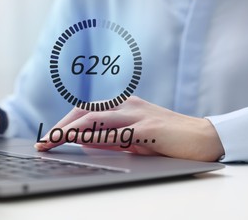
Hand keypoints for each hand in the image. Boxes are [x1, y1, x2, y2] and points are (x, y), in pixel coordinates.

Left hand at [34, 96, 224, 161]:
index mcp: (124, 106)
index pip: (86, 112)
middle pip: (84, 112)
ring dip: (69, 130)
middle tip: (43, 142)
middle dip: (60, 127)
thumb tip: (85, 142)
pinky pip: (115, 131)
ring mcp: (137, 114)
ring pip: (94, 118)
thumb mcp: (134, 139)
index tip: (48, 138)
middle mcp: (127, 105)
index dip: (64, 124)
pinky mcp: (148, 127)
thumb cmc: (168, 139)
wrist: (204, 137)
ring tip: (50, 142)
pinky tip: (79, 142)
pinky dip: (94, 135)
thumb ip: (111, 138)